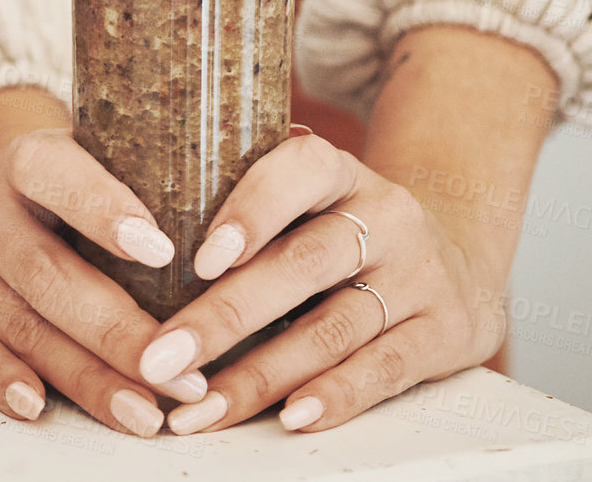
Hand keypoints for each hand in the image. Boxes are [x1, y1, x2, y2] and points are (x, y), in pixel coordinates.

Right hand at [0, 99, 210, 437]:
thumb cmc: (80, 189)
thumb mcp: (108, 160)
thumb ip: (166, 173)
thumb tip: (284, 163)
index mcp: (29, 160)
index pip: (61, 177)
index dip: (107, 212)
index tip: (163, 251)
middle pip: (52, 276)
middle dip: (123, 333)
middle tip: (185, 375)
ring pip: (26, 326)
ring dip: (89, 378)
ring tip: (148, 414)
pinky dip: (4, 382)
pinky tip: (40, 406)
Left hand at [142, 129, 506, 434]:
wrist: (458, 258)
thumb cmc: (346, 232)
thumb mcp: (311, 200)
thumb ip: (247, 202)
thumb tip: (133, 227)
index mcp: (341, 172)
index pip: (300, 171)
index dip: (251, 211)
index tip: (200, 259)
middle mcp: (386, 216)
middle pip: (301, 265)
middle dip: (223, 318)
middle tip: (160, 359)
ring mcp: (420, 274)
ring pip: (332, 328)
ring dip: (259, 377)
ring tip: (197, 410)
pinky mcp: (445, 332)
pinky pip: (385, 369)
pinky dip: (335, 397)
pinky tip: (288, 419)